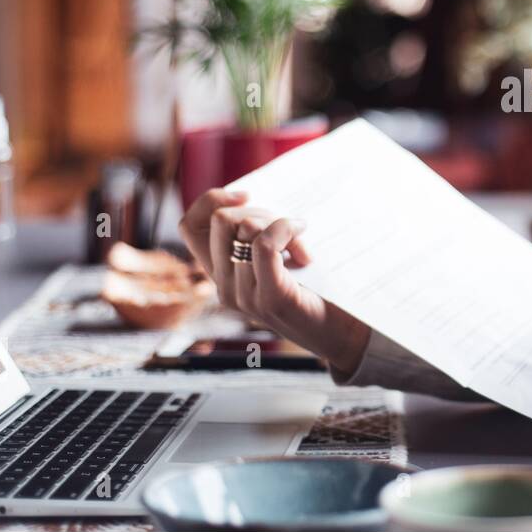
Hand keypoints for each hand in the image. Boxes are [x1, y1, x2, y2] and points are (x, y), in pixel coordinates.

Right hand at [177, 189, 370, 374]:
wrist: (342, 336)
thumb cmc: (317, 292)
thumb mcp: (279, 261)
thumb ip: (261, 238)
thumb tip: (254, 199)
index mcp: (223, 276)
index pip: (189, 226)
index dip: (211, 200)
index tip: (246, 196)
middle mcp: (225, 287)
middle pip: (221, 219)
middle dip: (259, 211)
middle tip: (288, 228)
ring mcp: (244, 295)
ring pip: (246, 228)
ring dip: (282, 224)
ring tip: (303, 246)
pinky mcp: (271, 297)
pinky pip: (265, 243)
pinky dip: (286, 229)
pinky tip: (303, 237)